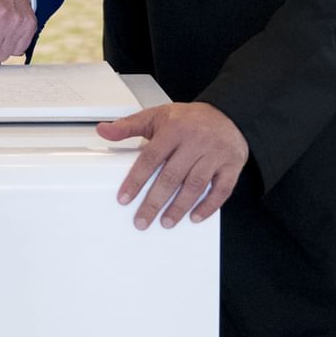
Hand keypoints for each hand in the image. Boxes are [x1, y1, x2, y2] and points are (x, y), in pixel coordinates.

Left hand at [95, 102, 248, 229]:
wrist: (228, 114)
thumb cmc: (190, 120)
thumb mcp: (157, 116)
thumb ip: (129, 126)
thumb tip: (103, 130)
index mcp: (174, 130)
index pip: (151, 158)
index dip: (136, 180)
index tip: (124, 198)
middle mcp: (195, 142)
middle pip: (172, 176)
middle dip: (155, 201)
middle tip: (142, 220)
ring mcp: (215, 154)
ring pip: (195, 185)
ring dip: (179, 207)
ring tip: (165, 222)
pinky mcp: (231, 165)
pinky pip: (222, 189)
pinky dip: (209, 206)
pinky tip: (195, 217)